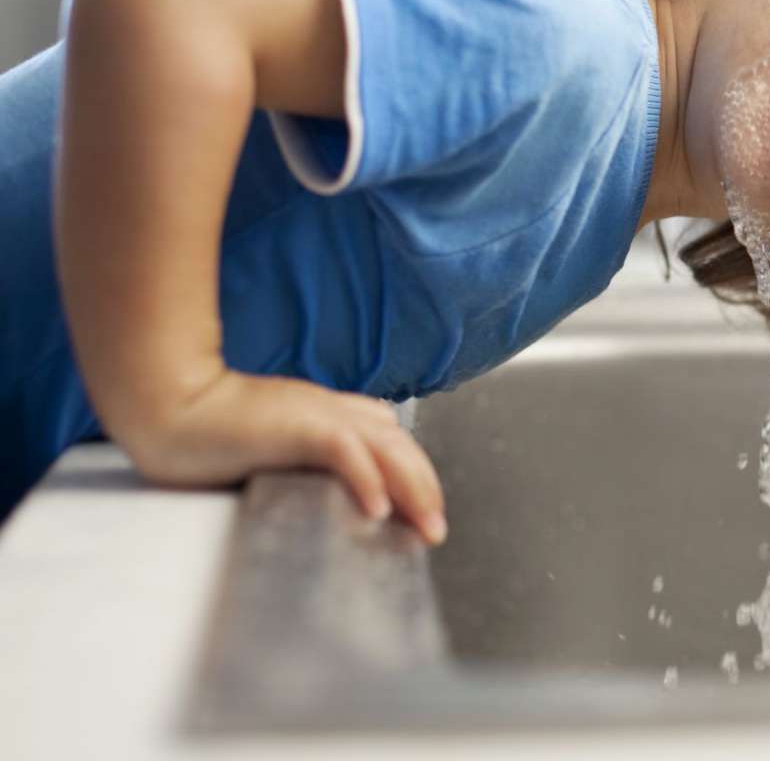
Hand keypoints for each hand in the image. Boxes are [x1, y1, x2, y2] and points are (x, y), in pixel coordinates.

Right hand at [122, 368, 447, 544]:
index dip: (413, 474)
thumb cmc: (209, 430)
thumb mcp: (271, 442)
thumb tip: (327, 492)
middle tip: (436, 530)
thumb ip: (303, 457)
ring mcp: (319, 415)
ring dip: (413, 490)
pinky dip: (367, 479)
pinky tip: (378, 509)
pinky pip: (344, 451)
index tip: (422, 512)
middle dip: (425, 488)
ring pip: (386, 448)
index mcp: (330, 413)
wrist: (169, 403)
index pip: (390, 439)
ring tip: (426, 527)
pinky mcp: (298, 425)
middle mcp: (334, 411)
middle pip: (400, 446)